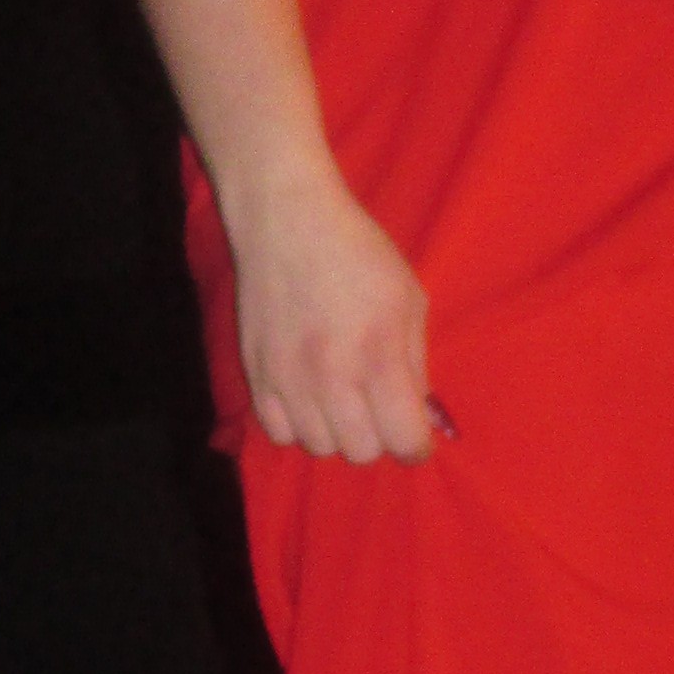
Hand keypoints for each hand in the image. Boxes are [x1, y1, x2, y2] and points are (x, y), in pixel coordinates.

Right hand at [230, 172, 437, 464]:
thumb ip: (415, 364)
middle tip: (378, 408)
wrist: (286, 221)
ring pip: (320, 447)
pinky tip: (308, 398)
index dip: (416, 445)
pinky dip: (298, 425)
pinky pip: (279, 433)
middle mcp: (332, 377)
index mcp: (378, 356)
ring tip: (341, 399)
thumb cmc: (358, 253)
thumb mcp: (407, 299)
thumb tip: (418, 413)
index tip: (415, 434)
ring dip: (337, 432)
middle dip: (379, 437)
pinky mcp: (256, 374)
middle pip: (362, 452)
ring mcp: (288, 379)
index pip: (403, 440)